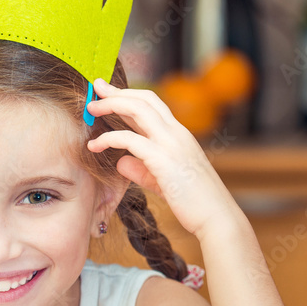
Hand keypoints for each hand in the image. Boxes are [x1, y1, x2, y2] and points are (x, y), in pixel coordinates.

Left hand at [85, 79, 237, 238]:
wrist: (216, 217)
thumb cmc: (193, 203)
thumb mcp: (162, 181)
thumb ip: (142, 169)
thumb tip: (120, 162)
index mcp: (179, 135)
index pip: (153, 104)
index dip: (128, 95)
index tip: (107, 92)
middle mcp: (177, 133)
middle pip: (144, 99)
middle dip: (117, 92)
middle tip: (95, 88)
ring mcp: (172, 144)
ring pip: (138, 109)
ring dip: (112, 105)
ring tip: (90, 109)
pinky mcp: (164, 160)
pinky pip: (130, 140)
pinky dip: (109, 138)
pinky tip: (94, 146)